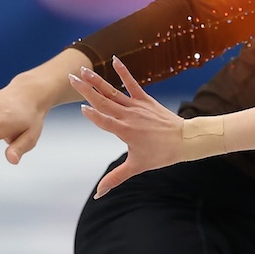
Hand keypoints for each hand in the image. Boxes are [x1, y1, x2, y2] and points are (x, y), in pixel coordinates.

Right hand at [72, 58, 192, 196]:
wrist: (185, 141)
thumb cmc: (160, 155)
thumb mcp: (136, 167)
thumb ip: (115, 178)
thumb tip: (99, 194)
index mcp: (125, 132)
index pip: (105, 122)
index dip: (94, 116)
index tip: (81, 108)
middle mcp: (129, 116)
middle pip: (104, 102)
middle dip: (86, 90)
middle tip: (70, 78)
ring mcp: (136, 106)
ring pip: (113, 92)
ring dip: (97, 80)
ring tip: (82, 70)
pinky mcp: (145, 100)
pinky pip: (132, 84)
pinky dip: (123, 72)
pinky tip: (114, 60)